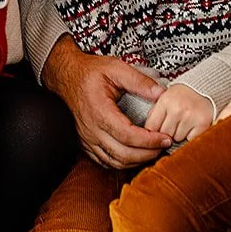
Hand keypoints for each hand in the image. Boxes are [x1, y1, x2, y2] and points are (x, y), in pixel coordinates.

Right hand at [42, 36, 169, 169]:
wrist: (66, 76)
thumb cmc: (89, 73)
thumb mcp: (116, 68)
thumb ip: (140, 81)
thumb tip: (161, 93)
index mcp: (100, 111)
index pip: (127, 135)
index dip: (149, 141)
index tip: (165, 137)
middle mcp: (91, 129)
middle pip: (123, 154)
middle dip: (147, 154)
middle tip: (164, 145)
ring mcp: (87, 139)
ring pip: (114, 162)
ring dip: (136, 161)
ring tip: (153, 151)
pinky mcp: (85, 143)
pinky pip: (104, 161)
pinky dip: (122, 163)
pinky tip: (135, 155)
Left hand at [143, 83, 214, 142]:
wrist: (208, 86)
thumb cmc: (184, 95)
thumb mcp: (166, 98)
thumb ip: (155, 114)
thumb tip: (148, 134)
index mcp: (165, 100)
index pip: (151, 127)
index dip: (153, 132)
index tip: (157, 131)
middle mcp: (177, 108)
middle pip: (164, 135)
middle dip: (168, 133)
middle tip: (175, 124)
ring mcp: (191, 116)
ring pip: (177, 139)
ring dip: (180, 135)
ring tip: (185, 123)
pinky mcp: (203, 123)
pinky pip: (191, 140)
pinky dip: (191, 137)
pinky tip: (194, 127)